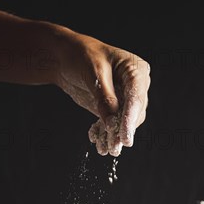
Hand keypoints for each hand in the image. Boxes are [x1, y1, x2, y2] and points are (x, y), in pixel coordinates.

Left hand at [54, 28, 150, 155]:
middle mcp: (135, 85)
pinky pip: (114, 125)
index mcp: (136, 70)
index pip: (137, 98)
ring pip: (125, 123)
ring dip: (114, 137)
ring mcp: (125, 98)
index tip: (124, 137)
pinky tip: (95, 137)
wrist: (66, 58)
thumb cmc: (81, 56)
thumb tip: (113, 123)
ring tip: (103, 148)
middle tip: (112, 147)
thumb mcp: (93, 73)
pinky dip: (105, 134)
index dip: (130, 119)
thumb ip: (105, 98)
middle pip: (135, 114)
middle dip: (122, 131)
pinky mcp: (114, 108)